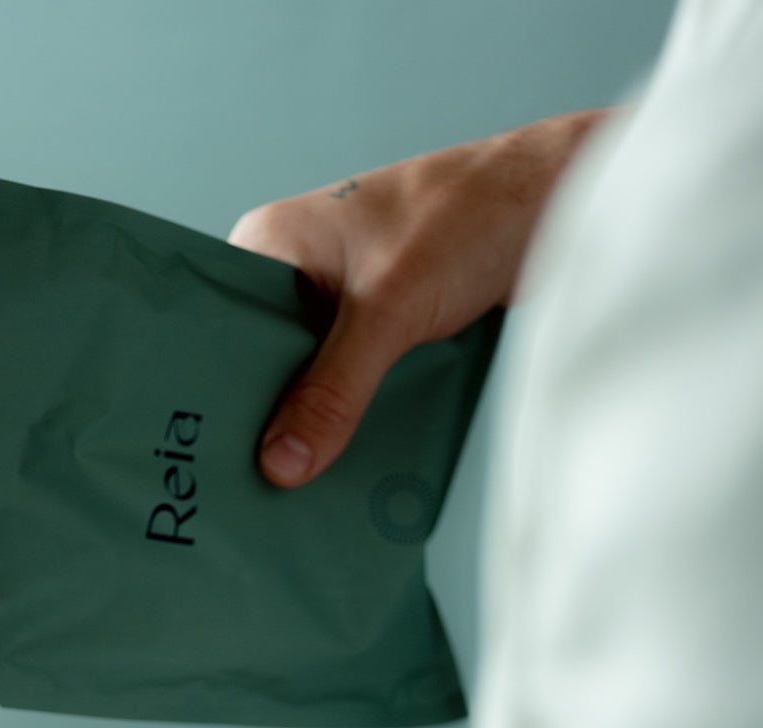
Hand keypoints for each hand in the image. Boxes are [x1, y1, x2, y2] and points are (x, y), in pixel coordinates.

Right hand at [229, 109, 608, 487]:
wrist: (557, 201)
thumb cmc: (466, 217)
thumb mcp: (388, 311)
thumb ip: (333, 390)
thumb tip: (282, 465)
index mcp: (271, 244)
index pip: (218, 327)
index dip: (213, 391)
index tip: (205, 454)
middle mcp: (299, 270)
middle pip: (263, 362)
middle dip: (266, 418)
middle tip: (249, 487)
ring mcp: (344, 299)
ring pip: (312, 377)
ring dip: (317, 424)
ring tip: (296, 490)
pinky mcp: (386, 324)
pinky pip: (354, 381)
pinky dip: (356, 415)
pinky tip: (350, 461)